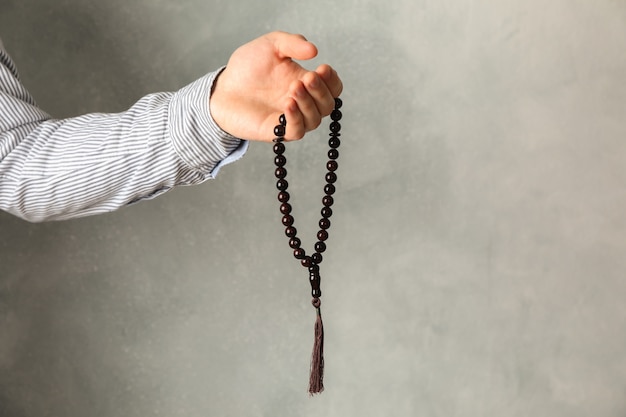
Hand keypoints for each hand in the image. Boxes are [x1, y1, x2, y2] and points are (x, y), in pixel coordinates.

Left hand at [209, 31, 342, 141]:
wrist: (222, 88)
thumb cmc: (247, 67)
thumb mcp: (271, 45)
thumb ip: (292, 43)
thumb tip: (314, 50)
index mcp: (306, 83)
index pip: (333, 88)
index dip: (332, 80)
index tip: (322, 68)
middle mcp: (302, 103)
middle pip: (328, 105)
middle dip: (321, 91)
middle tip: (306, 78)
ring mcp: (291, 118)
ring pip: (315, 119)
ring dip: (309, 103)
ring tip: (293, 88)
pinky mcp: (277, 131)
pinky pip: (297, 131)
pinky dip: (296, 118)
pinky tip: (288, 103)